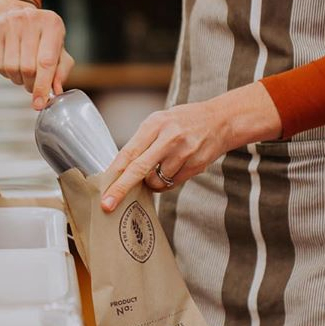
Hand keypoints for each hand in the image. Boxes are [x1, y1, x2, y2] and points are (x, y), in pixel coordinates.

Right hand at [0, 0, 74, 109]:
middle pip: (28, 68)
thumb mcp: (58, 48)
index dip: (42, 86)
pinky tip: (12, 66)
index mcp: (52, 24)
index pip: (46, 62)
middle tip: (33, 85)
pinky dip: (6, 74)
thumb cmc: (41, 36)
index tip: (39, 103)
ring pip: (12, 68)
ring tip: (23, 74)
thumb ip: (61, 70)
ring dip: (18, 80)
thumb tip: (55, 91)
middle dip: (31, 84)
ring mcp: (11, 23)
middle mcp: (31, 20)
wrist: (15, 12)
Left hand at [100, 83, 281, 211]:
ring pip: (156, 181)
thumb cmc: (184, 121)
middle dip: (121, 189)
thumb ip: (141, 142)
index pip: (128, 153)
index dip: (114, 174)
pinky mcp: (195, 166)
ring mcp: (183, 153)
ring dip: (151, 182)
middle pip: (138, 169)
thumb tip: (119, 170)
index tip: (103, 191)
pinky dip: (167, 182)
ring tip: (160, 167)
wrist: (220, 120)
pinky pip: (172, 183)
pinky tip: (174, 168)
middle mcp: (169, 137)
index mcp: (155, 124)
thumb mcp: (160, 122)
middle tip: (107, 205)